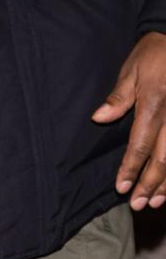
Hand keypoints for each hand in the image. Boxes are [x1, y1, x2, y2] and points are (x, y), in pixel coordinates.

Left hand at [93, 31, 165, 207]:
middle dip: (150, 184)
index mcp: (153, 104)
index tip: (122, 187)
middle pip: (164, 158)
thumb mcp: (131, 70)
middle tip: (138, 205)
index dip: (131, 168)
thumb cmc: (153, 54)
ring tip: (156, 202)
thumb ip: (118, 98)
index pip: (140, 144)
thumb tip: (98, 119)